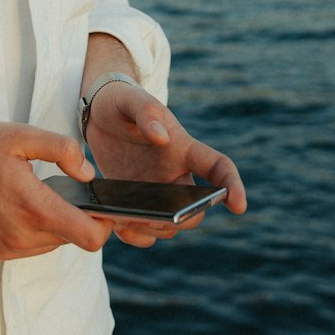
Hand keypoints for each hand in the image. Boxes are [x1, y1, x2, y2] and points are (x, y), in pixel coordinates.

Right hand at [0, 121, 117, 262]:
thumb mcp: (21, 135)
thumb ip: (63, 150)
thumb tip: (88, 174)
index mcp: (33, 208)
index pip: (91, 237)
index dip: (104, 223)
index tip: (100, 205)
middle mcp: (20, 238)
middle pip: (71, 239)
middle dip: (74, 217)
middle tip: (58, 187)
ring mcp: (4, 250)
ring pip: (49, 245)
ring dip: (51, 224)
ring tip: (29, 193)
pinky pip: (26, 248)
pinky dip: (28, 230)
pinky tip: (9, 205)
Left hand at [84, 80, 246, 248]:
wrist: (96, 113)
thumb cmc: (121, 102)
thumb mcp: (129, 100)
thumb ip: (147, 112)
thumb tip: (162, 137)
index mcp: (184, 148)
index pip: (218, 168)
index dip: (233, 186)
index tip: (239, 206)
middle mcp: (175, 175)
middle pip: (195, 208)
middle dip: (181, 218)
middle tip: (152, 217)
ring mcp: (155, 193)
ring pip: (169, 226)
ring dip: (153, 229)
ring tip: (124, 219)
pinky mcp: (134, 203)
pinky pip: (142, 230)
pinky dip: (133, 234)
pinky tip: (116, 224)